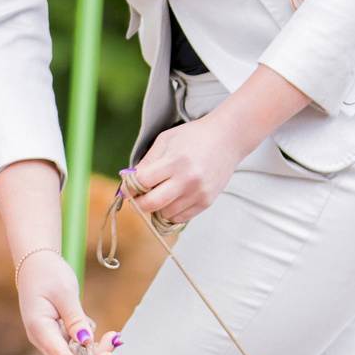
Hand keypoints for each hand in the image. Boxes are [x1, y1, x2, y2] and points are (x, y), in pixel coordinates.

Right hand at [14, 247, 115, 354]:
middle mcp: (43, 338)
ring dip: (96, 353)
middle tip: (114, 348)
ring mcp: (50, 338)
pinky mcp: (58, 335)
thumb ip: (76, 319)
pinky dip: (93, 345)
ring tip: (114, 337)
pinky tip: (110, 337)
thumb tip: (86, 341)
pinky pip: (76, 347)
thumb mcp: (65, 293)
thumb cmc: (48, 274)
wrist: (36, 263)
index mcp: (40, 328)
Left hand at [128, 114, 258, 228]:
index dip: (129, 187)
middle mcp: (188, 180)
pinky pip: (181, 217)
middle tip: (134, 200)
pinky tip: (171, 200)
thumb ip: (147, 161)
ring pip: (166, 213)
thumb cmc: (193, 137)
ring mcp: (199, 193)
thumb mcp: (166, 140)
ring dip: (157, 208)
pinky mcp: (207, 202)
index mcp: (175, 161)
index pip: (142, 182)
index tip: (126, 187)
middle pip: (152, 203)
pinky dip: (171, 212)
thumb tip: (128, 181)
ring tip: (157, 196)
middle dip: (138, 204)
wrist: (227, 139)